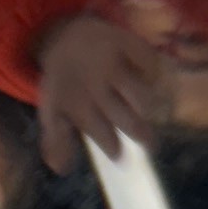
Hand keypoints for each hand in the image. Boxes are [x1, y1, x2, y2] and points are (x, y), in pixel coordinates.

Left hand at [33, 11, 169, 172]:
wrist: (65, 38)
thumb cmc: (64, 82)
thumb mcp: (52, 109)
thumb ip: (56, 140)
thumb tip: (61, 170)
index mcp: (75, 101)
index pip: (99, 131)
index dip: (112, 148)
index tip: (122, 160)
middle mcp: (95, 83)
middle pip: (127, 117)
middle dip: (141, 135)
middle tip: (151, 145)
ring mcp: (113, 63)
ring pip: (143, 94)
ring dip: (151, 108)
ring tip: (152, 114)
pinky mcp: (128, 44)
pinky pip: (152, 66)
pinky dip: (155, 76)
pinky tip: (152, 85)